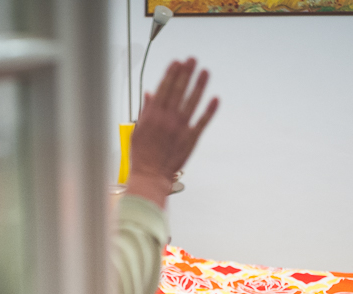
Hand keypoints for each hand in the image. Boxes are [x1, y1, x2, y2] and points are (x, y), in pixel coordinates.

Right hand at [126, 58, 218, 207]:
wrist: (150, 175)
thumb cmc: (142, 155)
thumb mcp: (137, 130)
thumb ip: (145, 111)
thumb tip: (150, 94)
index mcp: (153, 116)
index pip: (164, 89)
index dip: (171, 74)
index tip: (177, 62)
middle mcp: (167, 119)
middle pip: (178, 91)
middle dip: (186, 73)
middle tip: (192, 60)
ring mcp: (180, 128)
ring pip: (191, 102)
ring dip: (199, 85)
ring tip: (204, 71)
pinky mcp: (190, 138)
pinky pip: (202, 122)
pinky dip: (209, 110)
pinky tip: (215, 98)